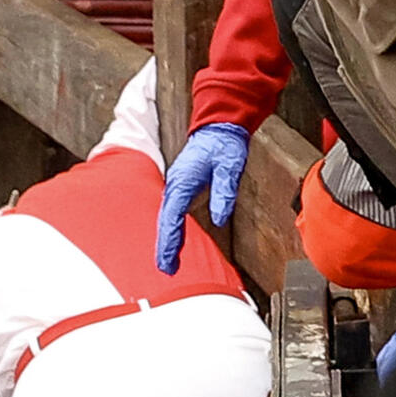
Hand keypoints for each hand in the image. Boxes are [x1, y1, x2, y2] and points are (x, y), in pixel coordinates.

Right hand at [155, 122, 249, 274]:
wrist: (218, 127)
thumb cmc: (223, 144)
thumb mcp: (230, 166)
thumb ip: (224, 192)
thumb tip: (219, 218)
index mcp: (183, 182)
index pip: (173, 218)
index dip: (170, 242)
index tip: (170, 261)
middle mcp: (175, 187)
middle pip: (166, 223)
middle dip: (165, 247)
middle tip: (167, 269)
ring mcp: (176, 188)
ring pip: (167, 220)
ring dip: (167, 241)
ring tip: (169, 262)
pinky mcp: (181, 189)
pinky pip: (172, 214)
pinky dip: (171, 230)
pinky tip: (175, 242)